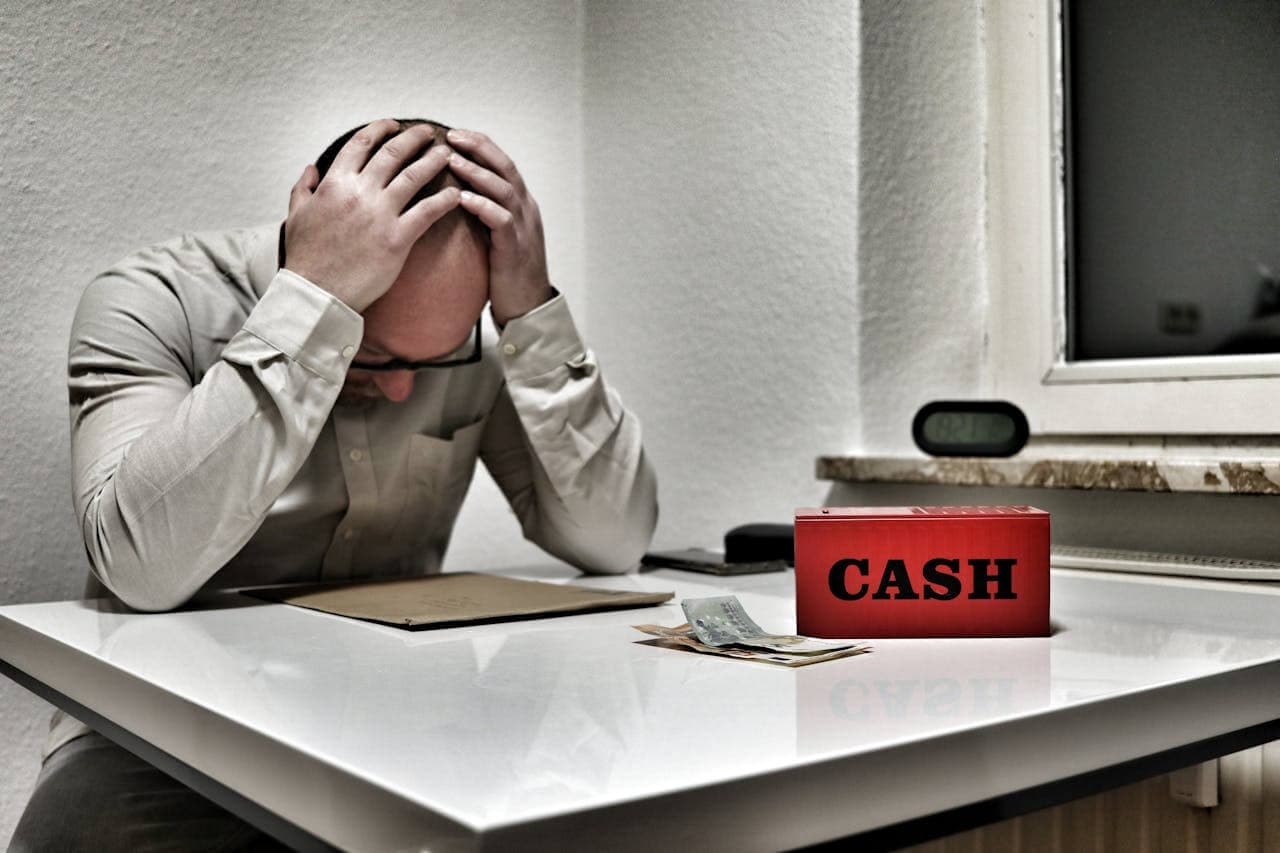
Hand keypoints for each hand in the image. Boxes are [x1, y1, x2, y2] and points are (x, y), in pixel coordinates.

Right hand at [284, 119, 459, 312]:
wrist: (317, 292)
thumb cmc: (306, 257)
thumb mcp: (296, 215)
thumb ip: (303, 188)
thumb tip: (311, 168)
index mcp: (334, 183)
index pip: (361, 143)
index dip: (380, 130)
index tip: (393, 125)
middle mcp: (359, 192)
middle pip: (393, 153)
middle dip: (414, 138)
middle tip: (429, 132)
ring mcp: (380, 214)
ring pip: (413, 176)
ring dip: (433, 161)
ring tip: (447, 154)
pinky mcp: (397, 239)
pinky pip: (427, 212)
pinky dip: (444, 200)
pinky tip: (455, 194)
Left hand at [446, 129, 553, 326]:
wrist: (528, 307)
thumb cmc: (508, 273)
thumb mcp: (497, 235)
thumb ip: (484, 212)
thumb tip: (455, 193)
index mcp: (521, 204)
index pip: (502, 164)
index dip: (480, 146)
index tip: (455, 134)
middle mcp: (526, 210)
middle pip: (505, 167)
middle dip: (478, 148)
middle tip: (451, 136)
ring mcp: (524, 228)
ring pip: (503, 189)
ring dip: (476, 172)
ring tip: (452, 160)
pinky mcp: (516, 247)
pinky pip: (501, 219)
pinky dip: (482, 205)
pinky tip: (462, 198)